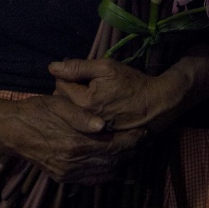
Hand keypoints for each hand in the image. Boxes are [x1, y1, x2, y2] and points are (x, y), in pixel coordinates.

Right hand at [0, 91, 146, 184]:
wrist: (10, 130)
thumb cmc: (35, 111)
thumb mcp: (58, 105)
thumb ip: (81, 116)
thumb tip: (103, 125)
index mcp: (75, 144)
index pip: (114, 146)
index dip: (132, 140)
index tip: (145, 131)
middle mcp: (73, 163)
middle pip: (113, 161)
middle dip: (131, 151)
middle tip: (143, 139)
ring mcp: (67, 173)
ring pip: (104, 173)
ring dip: (121, 162)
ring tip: (132, 149)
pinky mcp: (62, 177)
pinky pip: (91, 180)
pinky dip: (106, 172)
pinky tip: (112, 162)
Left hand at [49, 46, 208, 133]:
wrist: (156, 105)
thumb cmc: (132, 83)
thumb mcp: (106, 67)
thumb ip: (78, 67)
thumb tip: (52, 67)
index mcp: (83, 103)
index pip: (60, 86)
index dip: (68, 77)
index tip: (81, 74)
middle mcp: (84, 122)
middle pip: (63, 104)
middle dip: (69, 93)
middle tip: (84, 85)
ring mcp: (91, 134)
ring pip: (72, 116)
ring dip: (75, 107)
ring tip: (90, 98)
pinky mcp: (99, 140)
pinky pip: (83, 128)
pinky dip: (84, 119)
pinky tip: (95, 112)